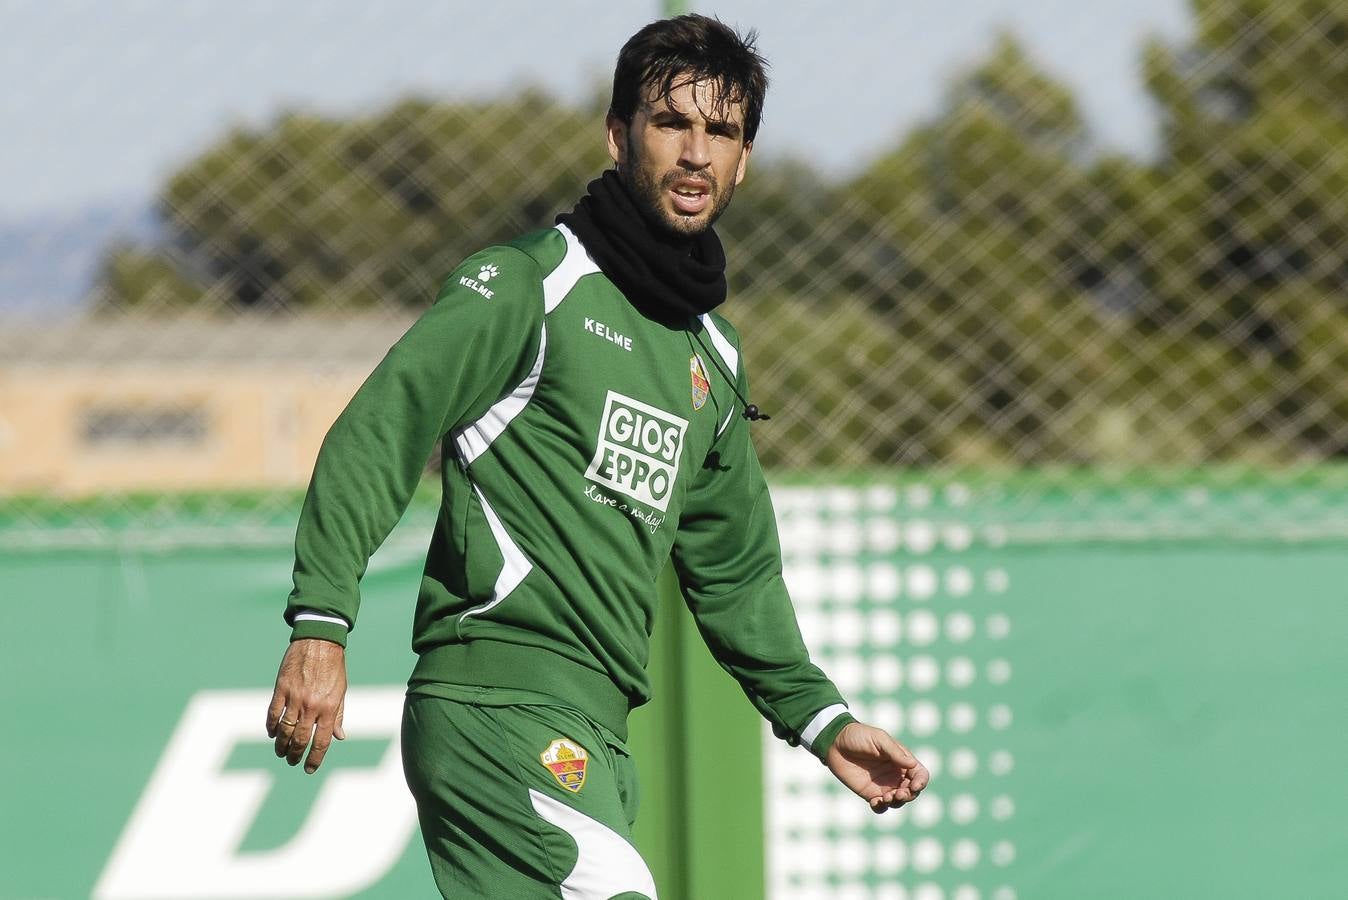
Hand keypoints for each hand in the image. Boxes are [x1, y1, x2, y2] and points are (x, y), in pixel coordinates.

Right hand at [266, 638, 347, 773]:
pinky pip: (273, 713)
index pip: (321, 741)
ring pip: (284, 730)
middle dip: (296, 755)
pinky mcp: (281, 688)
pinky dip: (271, 726)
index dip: (315, 758)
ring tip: (281, 753)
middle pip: (300, 739)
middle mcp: (311, 705)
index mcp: (329, 707)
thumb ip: (338, 715)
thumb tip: (340, 737)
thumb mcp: (341, 691)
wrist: (319, 641)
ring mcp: (294, 697)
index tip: (309, 769)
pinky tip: (272, 734)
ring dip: (281, 745)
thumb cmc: (333, 667)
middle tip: (292, 762)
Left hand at [825, 722, 929, 813]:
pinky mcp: (869, 793)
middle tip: (898, 794)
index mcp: (901, 760)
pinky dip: (881, 807)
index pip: (920, 774)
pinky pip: (881, 806)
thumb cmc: (859, 736)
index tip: (914, 786)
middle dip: (909, 795)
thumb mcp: (879, 739)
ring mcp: (883, 785)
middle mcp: (895, 774)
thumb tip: (912, 764)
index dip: (921, 782)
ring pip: (898, 801)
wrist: (835, 742)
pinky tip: (875, 802)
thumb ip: (895, 752)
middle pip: (912, 791)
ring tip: (886, 798)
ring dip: (897, 803)